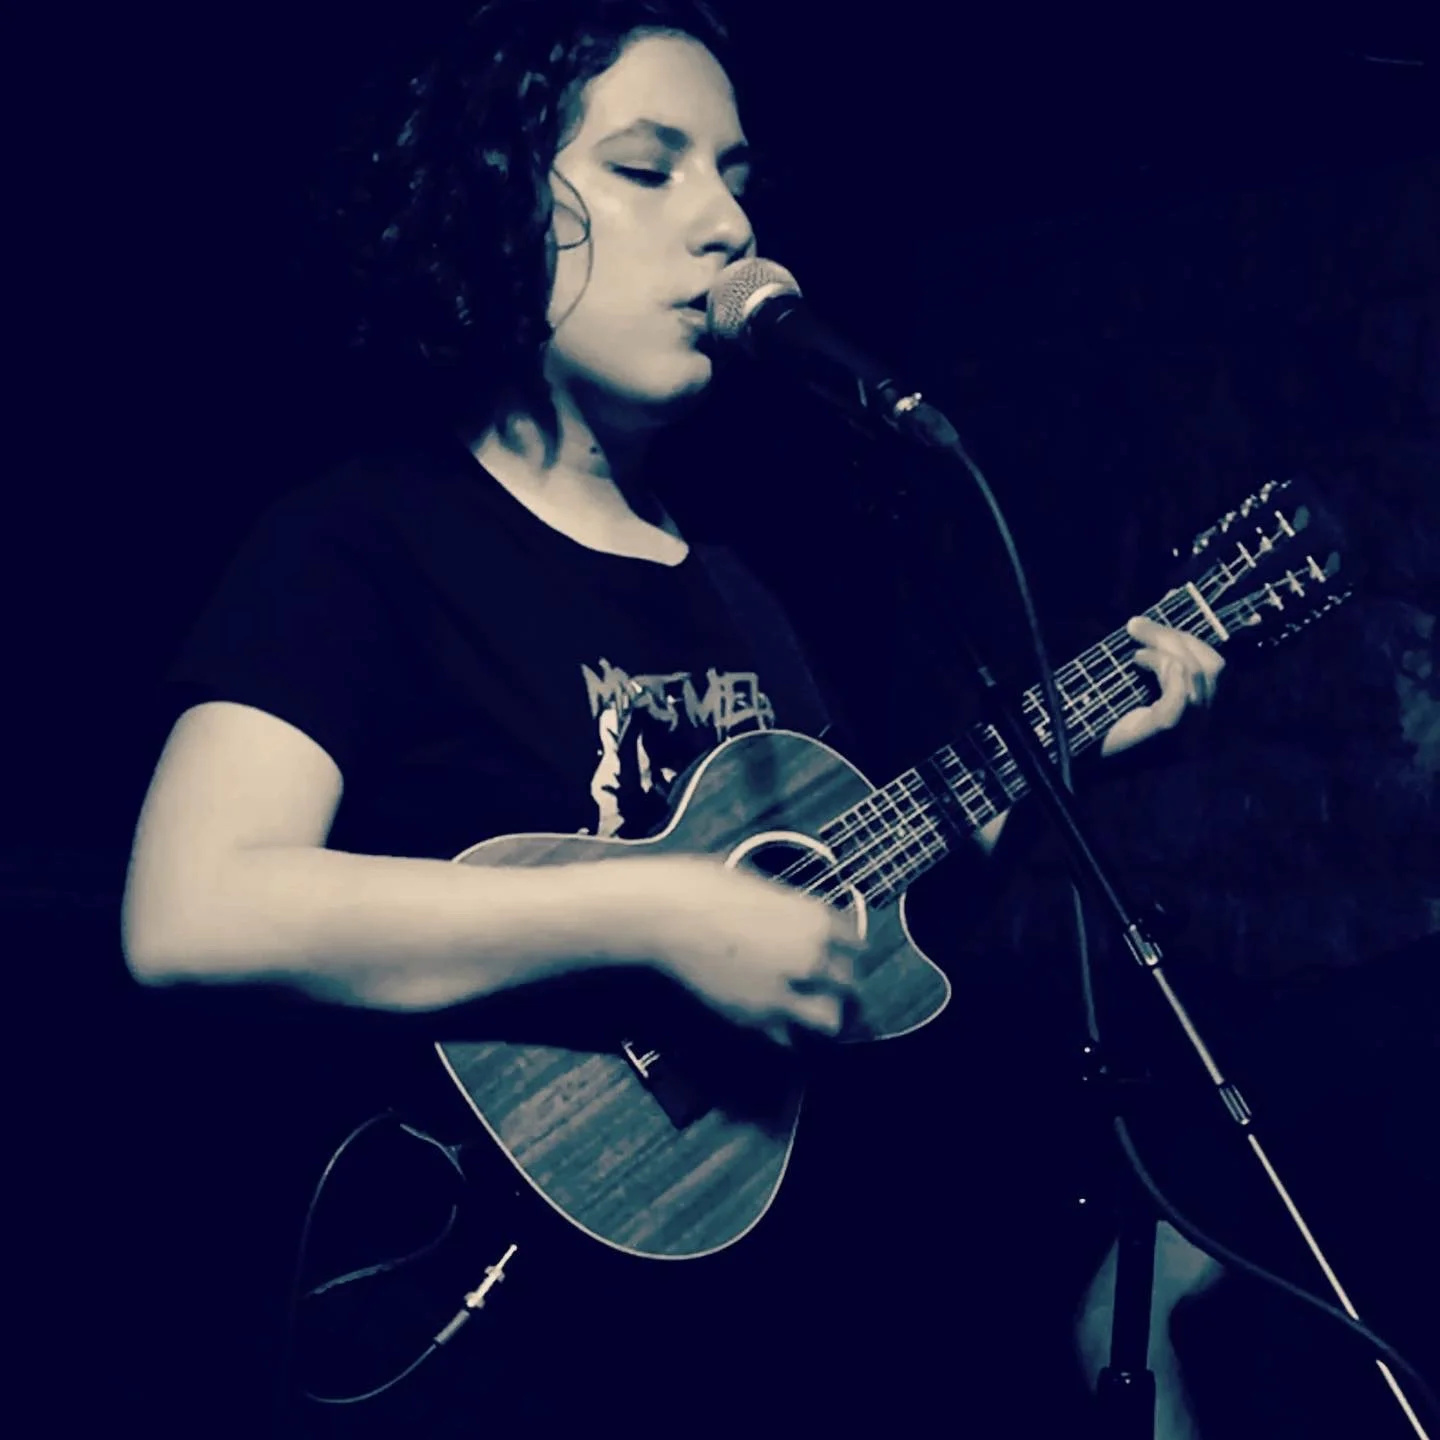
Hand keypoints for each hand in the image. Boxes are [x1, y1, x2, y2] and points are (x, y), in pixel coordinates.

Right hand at [643, 855, 861, 1046]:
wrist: (666, 915)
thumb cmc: (708, 886)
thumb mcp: (763, 888)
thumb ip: (793, 913)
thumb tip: (802, 924)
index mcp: (818, 920)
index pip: (858, 945)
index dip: (849, 951)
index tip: (843, 955)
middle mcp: (812, 959)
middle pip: (851, 985)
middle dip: (844, 988)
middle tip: (834, 989)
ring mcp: (786, 993)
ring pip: (830, 1021)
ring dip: (825, 1017)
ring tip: (813, 1013)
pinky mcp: (755, 1019)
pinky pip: (787, 1037)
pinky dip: (786, 1033)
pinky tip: (777, 1021)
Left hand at [1101, 615, 1224, 758]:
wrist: (1079, 754)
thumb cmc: (1104, 718)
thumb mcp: (1134, 681)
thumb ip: (1153, 656)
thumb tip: (1157, 612)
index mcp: (1197, 708)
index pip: (1213, 665)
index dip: (1190, 637)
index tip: (1158, 616)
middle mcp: (1201, 721)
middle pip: (1210, 666)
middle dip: (1173, 637)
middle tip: (1135, 626)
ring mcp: (1187, 730)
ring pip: (1194, 674)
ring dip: (1162, 651)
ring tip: (1134, 655)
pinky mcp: (1165, 732)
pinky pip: (1179, 698)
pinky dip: (1165, 673)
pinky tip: (1139, 661)